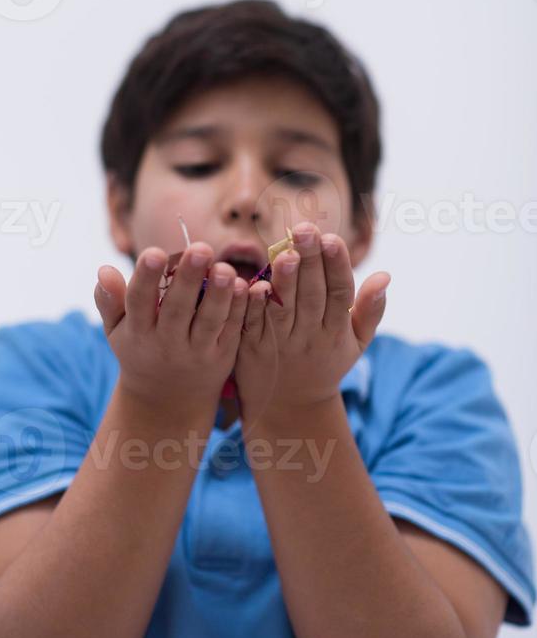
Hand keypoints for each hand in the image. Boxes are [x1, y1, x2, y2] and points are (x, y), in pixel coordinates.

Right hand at [94, 243, 248, 414]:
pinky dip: (239, 309)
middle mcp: (167, 343)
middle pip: (178, 309)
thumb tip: (104, 269)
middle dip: (189, 279)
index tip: (154, 252)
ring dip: (219, 295)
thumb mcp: (117, 330)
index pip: (139, 302)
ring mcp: (197, 352)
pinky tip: (245, 286)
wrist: (168, 400)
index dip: (146, 278)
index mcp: (138, 332)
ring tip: (225, 268)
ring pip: (209, 322)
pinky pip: (232, 330)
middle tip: (200, 248)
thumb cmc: (140, 349)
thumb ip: (109, 299)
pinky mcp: (222, 356)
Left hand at [234, 221, 390, 422]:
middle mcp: (311, 336)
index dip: (337, 266)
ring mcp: (282, 344)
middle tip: (304, 230)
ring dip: (285, 281)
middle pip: (312, 295)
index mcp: (337, 331)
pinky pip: (255, 325)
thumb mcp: (356, 343)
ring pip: (285, 310)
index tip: (333, 238)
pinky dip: (255, 306)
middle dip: (310, 261)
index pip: (340, 293)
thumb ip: (371, 309)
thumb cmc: (326, 363)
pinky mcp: (253, 349)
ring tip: (286, 253)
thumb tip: (385, 275)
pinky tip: (255, 284)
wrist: (290, 408)